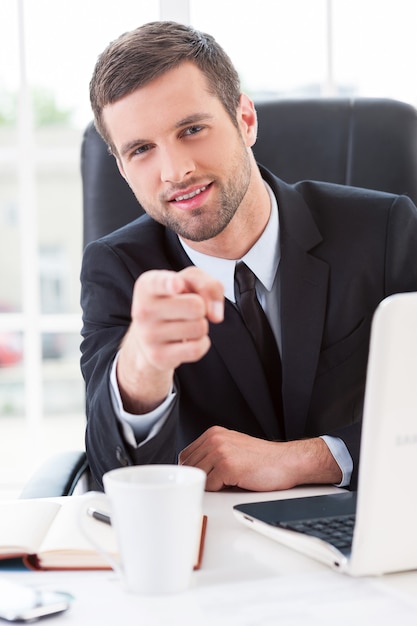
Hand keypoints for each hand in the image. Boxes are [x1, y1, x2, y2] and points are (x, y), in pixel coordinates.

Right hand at [117, 267, 223, 412]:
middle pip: (196, 306)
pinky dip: (200, 343)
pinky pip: (197, 349)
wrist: (148, 337)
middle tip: (187, 311)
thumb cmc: (172, 303)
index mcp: (147, 285)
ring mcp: (149, 335)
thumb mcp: (188, 283)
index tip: (177, 284)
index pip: (159, 282)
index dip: (170, 282)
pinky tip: (187, 341)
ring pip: (199, 327)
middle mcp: (143, 309)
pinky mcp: (158, 357)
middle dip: (201, 309)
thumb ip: (207, 284)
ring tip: (183, 325)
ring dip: (200, 326)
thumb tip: (216, 315)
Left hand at [179, 426, 341, 490]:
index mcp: (214, 433)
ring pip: (198, 476)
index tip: (201, 479)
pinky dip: (219, 491)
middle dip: (199, 479)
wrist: (287, 462)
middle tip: (215, 485)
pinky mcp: (227, 466)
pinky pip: (210, 486)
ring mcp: (220, 451)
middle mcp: (215, 439)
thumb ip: (212, 454)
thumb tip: (194, 472)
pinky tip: (233, 485)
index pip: (186, 456)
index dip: (192, 471)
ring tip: (226, 484)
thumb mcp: (233, 448)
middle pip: (188, 466)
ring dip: (209, 485)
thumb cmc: (263, 460)